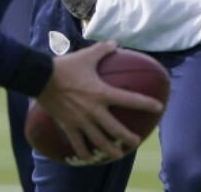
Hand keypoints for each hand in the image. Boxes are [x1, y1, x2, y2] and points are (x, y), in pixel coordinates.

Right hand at [37, 41, 163, 162]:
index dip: (146, 103)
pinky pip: (78, 144)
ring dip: (110, 150)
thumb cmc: (66, 66)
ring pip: (99, 141)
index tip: (158, 107)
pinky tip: (90, 158)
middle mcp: (94, 110)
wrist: (41, 78)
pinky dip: (84, 153)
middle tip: (136, 141)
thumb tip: (115, 42)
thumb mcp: (86, 56)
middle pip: (115, 129)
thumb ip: (103, 50)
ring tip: (118, 155)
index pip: (129, 99)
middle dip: (128, 138)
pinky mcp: (68, 126)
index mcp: (102, 93)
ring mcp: (81, 121)